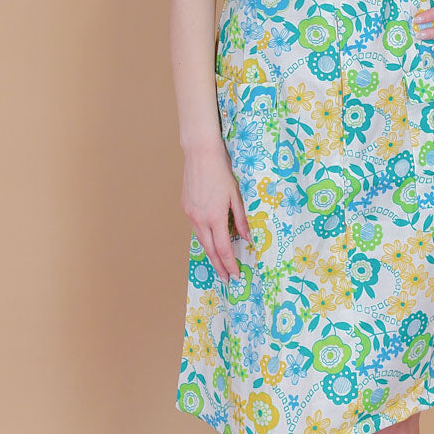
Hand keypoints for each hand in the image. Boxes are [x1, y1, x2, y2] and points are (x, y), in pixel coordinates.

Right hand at [181, 142, 250, 282]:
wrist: (200, 154)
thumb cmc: (222, 171)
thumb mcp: (236, 195)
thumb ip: (241, 219)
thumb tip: (247, 238)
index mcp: (215, 217)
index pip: (223, 248)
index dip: (229, 264)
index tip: (235, 276)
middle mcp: (200, 219)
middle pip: (210, 250)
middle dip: (218, 266)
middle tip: (225, 280)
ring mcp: (190, 214)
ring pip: (201, 240)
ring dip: (210, 254)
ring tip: (218, 265)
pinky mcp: (186, 207)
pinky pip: (196, 228)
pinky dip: (204, 239)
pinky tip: (209, 242)